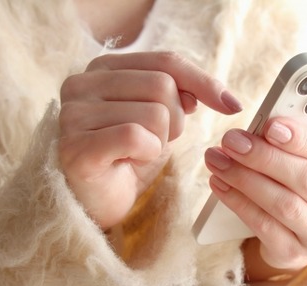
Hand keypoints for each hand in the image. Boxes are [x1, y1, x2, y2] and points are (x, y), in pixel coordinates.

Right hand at [59, 52, 241, 229]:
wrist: (94, 203)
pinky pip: (136, 136)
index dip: (203, 82)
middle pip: (163, 86)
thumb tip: (211, 92)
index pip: (166, 62)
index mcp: (103, 68)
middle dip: (175, 122)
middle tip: (153, 143)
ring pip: (155, 114)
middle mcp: (81, 83)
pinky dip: (145, 154)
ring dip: (158, 142)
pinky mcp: (75, 146)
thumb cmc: (125, 159)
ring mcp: (73, 114)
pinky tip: (128, 163)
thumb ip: (178, 95)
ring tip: (135, 155)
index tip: (233, 106)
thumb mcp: (159, 121)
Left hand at [204, 117, 306, 275]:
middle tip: (232, 140)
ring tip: (218, 159)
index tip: (270, 125)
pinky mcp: (294, 253)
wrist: (294, 234)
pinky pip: (262, 225)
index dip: (301, 140)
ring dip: (245, 178)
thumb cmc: (304, 185)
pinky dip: (237, 202)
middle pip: (306, 181)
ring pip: (282, 204)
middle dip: (265, 158)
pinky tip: (219, 183)